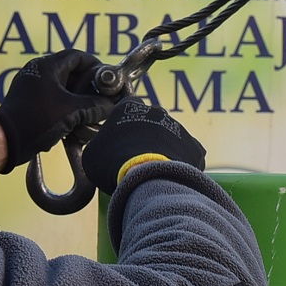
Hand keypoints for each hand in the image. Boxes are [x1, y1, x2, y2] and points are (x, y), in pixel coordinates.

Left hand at [0, 50, 116, 173]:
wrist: (6, 140)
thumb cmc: (36, 120)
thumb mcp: (71, 112)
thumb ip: (94, 106)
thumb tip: (110, 106)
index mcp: (46, 66)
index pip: (76, 56)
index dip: (94, 65)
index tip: (106, 78)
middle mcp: (38, 72)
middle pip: (70, 73)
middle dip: (87, 86)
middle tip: (101, 97)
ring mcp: (31, 88)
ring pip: (62, 89)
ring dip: (77, 100)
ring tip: (90, 113)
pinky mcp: (28, 103)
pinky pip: (53, 100)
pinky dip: (65, 108)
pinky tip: (75, 123)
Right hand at [81, 98, 204, 194]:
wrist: (146, 179)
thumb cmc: (114, 164)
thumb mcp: (92, 154)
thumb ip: (98, 145)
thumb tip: (101, 150)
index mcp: (129, 106)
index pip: (126, 106)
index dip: (122, 122)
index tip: (119, 137)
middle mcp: (156, 111)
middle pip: (150, 121)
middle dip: (145, 136)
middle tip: (135, 157)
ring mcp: (177, 127)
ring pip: (169, 137)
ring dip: (162, 149)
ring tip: (152, 170)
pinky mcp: (194, 146)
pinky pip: (186, 154)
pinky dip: (179, 163)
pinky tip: (168, 176)